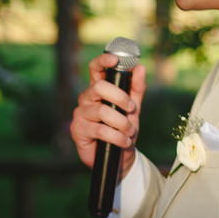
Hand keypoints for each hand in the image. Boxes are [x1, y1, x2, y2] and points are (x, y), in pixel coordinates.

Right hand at [70, 54, 146, 177]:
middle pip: (98, 87)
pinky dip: (116, 137)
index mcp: (98, 90)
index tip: (115, 59)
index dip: (103, 61)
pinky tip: (123, 142)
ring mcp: (80, 114)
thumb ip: (136, 89)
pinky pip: (99, 129)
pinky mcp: (77, 130)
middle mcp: (87, 99)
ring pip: (102, 111)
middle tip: (132, 109)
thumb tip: (140, 67)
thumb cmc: (124, 131)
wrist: (119, 158)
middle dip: (120, 97)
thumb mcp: (134, 109)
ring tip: (129, 132)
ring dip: (122, 123)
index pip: (95, 69)